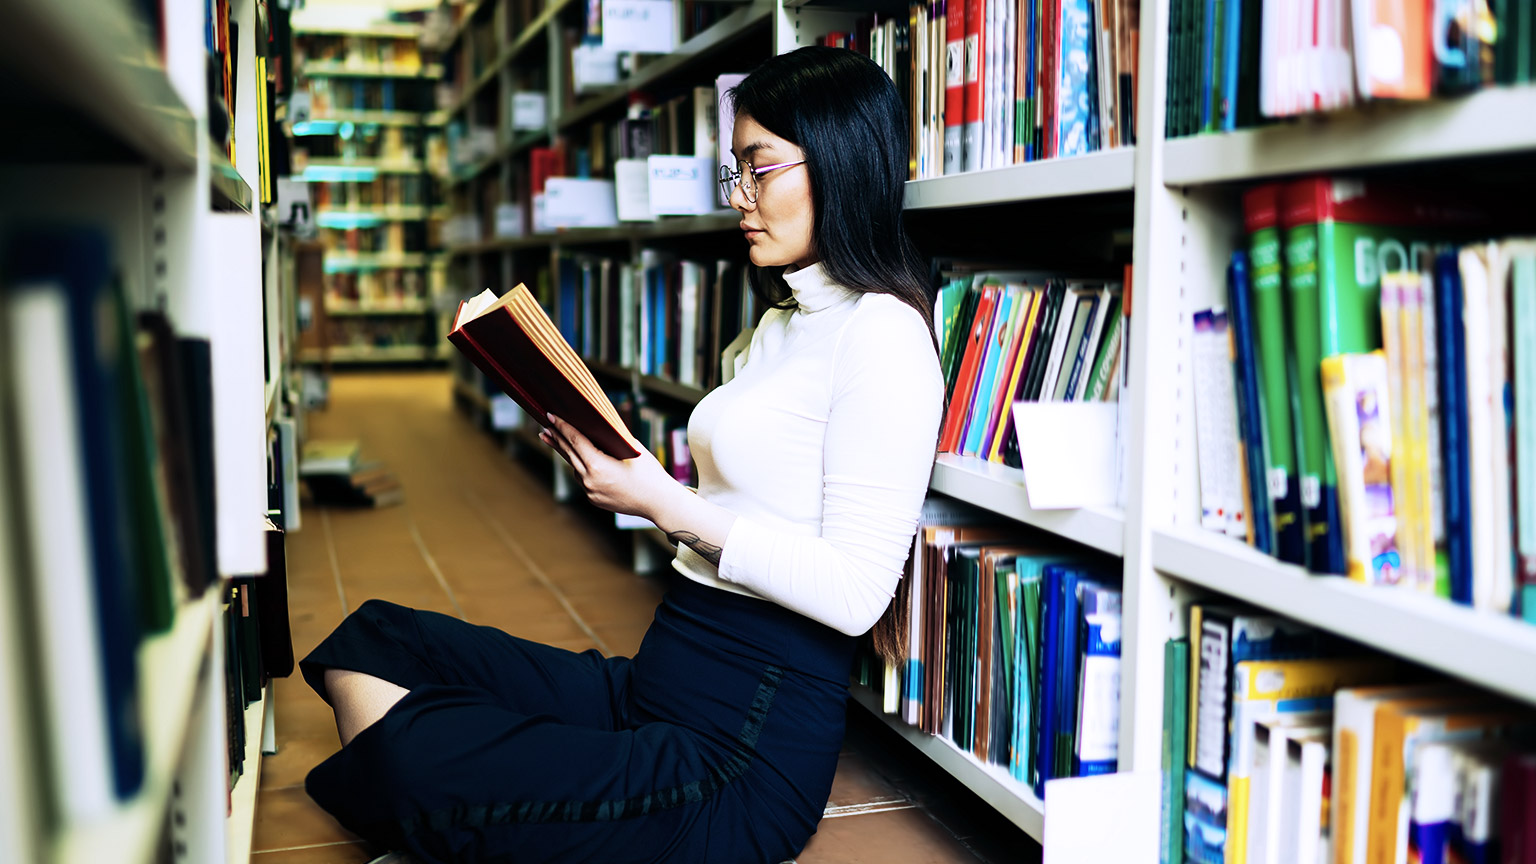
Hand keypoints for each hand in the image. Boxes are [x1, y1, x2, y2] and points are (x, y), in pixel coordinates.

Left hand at [540, 414, 681, 521]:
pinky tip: (577, 459)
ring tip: (555, 440)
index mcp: (598, 466)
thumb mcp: (632, 449)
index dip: (562, 426)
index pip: (575, 441)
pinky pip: (583, 479)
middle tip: (545, 426)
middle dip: (556, 438)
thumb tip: (599, 425)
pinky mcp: (594, 499)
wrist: (659, 503)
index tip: (551, 416)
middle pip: (568, 454)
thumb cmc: (650, 474)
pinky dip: (579, 467)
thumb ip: (613, 437)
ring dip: (566, 453)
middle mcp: (589, 481)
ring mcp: (590, 492)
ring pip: (574, 467)